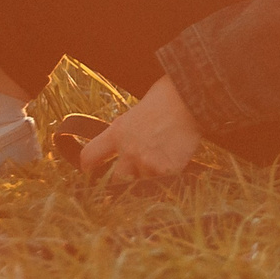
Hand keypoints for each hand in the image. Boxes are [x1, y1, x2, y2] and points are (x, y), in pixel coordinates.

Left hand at [78, 77, 202, 184]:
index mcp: (117, 132)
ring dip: (151, 176)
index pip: (89, 156)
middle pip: (116, 180)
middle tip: (135, 174)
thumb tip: (122, 146)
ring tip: (164, 157)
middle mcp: (129, 150)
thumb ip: (125, 132)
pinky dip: (170, 175)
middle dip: (125, 179)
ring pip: (144, 182)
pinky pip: (165, 182)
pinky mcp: (167, 170)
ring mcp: (147, 162)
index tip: (90, 171)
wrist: (192, 98)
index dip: (88, 167)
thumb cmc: (167, 96)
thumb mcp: (136, 111)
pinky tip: (177, 158)